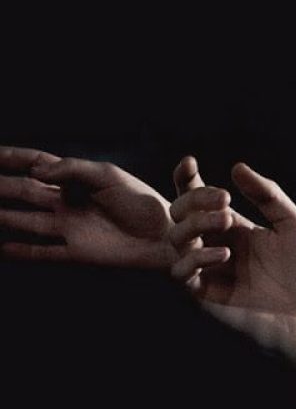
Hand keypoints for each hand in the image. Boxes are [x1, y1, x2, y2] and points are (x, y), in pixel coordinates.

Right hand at [0, 146, 172, 268]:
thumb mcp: (109, 176)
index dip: (11, 158)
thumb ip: (72, 169)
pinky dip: (21, 250)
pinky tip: (2, 248)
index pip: (36, 164)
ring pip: (24, 219)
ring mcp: (70, 226)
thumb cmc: (143, 202)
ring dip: (1, 215)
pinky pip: (42, 250)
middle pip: (22, 190)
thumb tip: (36, 171)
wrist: (166, 236)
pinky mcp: (77, 250)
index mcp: (78, 178)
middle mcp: (68, 201)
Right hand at [168, 158, 295, 362]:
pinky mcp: (208, 298)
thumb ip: (269, 196)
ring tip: (226, 222)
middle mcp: (217, 247)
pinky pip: (181, 274)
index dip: (187, 181)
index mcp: (236, 230)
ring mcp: (210, 272)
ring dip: (195, 224)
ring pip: (175, 240)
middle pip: (180, 215)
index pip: (198, 201)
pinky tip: (225, 254)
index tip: (189, 162)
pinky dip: (196, 258)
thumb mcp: (295, 225)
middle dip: (193, 201)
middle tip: (224, 202)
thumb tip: (237, 167)